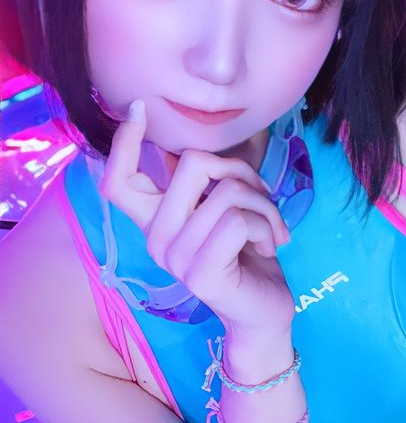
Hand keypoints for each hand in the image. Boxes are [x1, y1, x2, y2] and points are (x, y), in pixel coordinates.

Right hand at [100, 101, 295, 336]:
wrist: (266, 313)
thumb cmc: (249, 255)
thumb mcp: (225, 210)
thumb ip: (205, 183)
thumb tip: (180, 146)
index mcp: (157, 221)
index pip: (118, 181)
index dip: (122, 142)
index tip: (140, 109)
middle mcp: (157, 239)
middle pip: (190, 163)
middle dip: (240, 170)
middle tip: (260, 198)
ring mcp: (175, 259)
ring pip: (225, 191)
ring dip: (263, 204)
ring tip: (270, 229)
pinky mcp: (200, 274)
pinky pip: (237, 220)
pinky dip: (267, 225)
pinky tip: (270, 247)